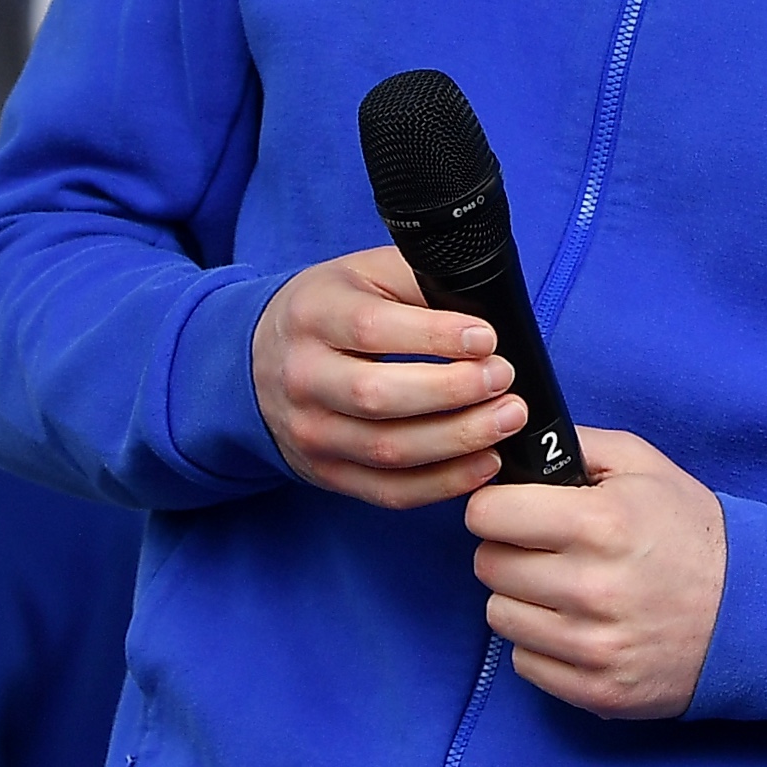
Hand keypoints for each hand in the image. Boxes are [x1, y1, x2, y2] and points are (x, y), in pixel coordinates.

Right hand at [251, 246, 523, 507]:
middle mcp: (303, 378)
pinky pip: (390, 491)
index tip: (486, 338)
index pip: (371, 330)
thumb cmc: (331, 312)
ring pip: (388, 451)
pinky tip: (485, 462)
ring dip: (458, 440)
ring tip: (507, 418)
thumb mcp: (365, 275)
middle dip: (452, 391)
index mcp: (313, 315)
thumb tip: (485, 308)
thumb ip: (419, 282)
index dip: (434, 336)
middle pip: (378, 397)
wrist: (259, 363)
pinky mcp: (328, 474)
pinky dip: (444, 483)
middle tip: (503, 378)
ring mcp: (312, 433)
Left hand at [468, 429, 725, 719]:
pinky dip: (542, 644)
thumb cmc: (690, 531)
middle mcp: (593, 588)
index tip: (513, 510)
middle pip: (488, 566)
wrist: (754, 611)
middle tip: (545, 549)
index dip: (497, 506)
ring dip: (522, 599)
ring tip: (562, 587)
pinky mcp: (599, 691)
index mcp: (601, 523)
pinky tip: (577, 626)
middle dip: (509, 551)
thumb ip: (573, 445)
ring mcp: (596, 646)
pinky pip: (525, 663)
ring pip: (500, 616)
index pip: (487, 514)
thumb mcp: (643, 466)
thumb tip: (509, 444)